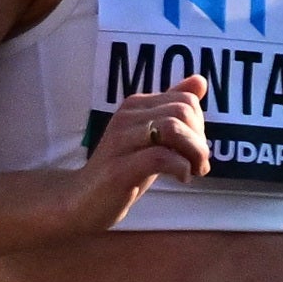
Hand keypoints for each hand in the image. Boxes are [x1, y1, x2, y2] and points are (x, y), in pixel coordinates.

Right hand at [74, 77, 211, 230]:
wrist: (82, 201)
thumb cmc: (123, 168)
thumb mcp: (153, 136)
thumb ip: (173, 110)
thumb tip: (199, 80)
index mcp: (135, 106)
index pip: (185, 100)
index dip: (200, 125)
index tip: (194, 149)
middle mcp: (125, 117)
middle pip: (182, 111)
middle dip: (200, 139)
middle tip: (198, 163)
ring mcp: (120, 142)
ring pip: (173, 129)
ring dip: (194, 152)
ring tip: (194, 170)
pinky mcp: (119, 168)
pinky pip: (160, 156)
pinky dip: (180, 167)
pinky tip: (181, 178)